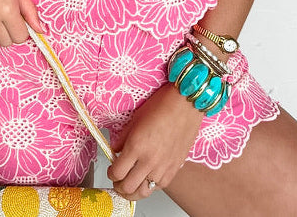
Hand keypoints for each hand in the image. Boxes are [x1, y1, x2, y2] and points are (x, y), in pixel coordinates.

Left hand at [107, 83, 202, 200]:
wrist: (186, 103)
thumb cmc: (162, 105)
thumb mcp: (135, 119)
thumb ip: (122, 138)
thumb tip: (115, 150)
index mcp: (136, 146)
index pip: (117, 173)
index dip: (110, 173)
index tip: (111, 169)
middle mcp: (149, 160)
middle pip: (127, 187)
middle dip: (118, 186)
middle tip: (117, 180)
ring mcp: (163, 167)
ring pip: (143, 192)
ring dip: (133, 191)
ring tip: (129, 185)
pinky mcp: (174, 169)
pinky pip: (159, 187)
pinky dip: (150, 187)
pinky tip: (146, 179)